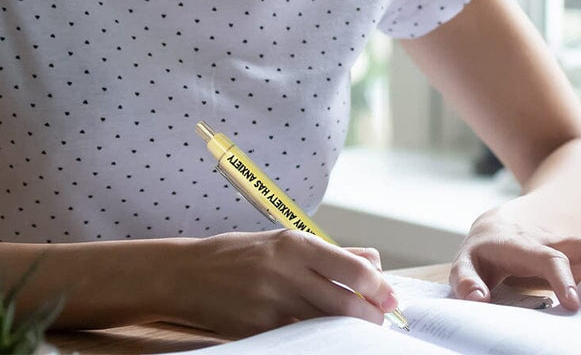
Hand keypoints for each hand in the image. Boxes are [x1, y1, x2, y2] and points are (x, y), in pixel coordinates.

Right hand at [168, 230, 397, 336]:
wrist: (188, 274)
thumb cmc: (239, 255)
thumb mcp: (282, 242)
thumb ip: (329, 253)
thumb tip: (372, 260)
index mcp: (294, 244)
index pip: (353, 268)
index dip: (380, 287)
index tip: (392, 297)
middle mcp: (286, 272)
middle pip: (346, 303)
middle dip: (373, 316)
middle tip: (382, 319)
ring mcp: (272, 304)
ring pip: (327, 325)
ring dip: (349, 330)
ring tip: (358, 328)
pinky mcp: (259, 331)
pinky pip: (301, 338)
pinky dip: (319, 338)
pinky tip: (325, 336)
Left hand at [450, 208, 580, 309]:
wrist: (498, 227)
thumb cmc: (483, 253)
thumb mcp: (466, 262)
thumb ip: (464, 279)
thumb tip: (476, 298)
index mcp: (523, 245)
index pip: (547, 256)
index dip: (562, 277)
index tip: (574, 303)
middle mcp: (553, 242)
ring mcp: (572, 248)